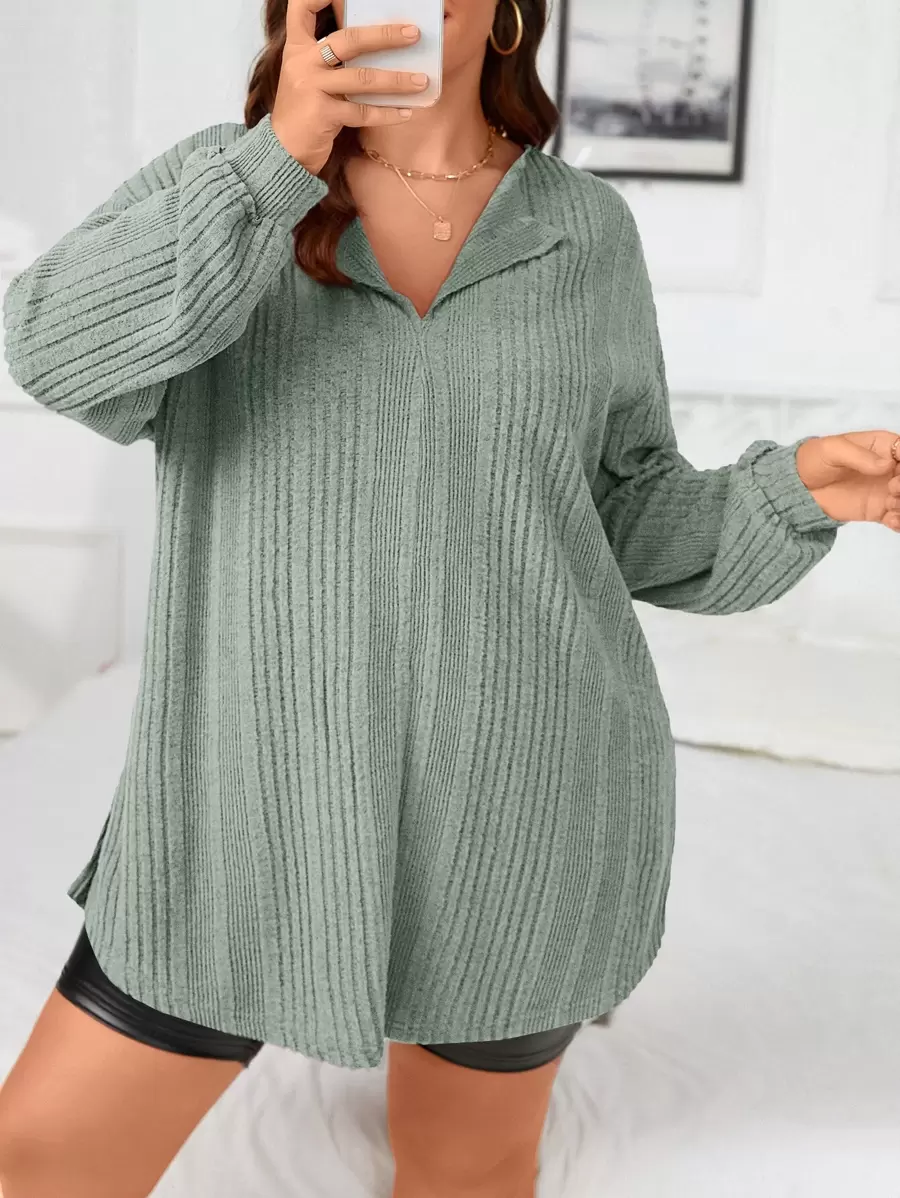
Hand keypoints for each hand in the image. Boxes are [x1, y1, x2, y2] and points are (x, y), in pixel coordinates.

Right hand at [271, 0, 428, 175]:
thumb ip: (330, 60)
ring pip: (362, 78)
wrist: (283, 151)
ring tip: (421, 80)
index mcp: (298, 48)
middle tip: (413, 34)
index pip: (302, 9)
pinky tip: (406, 112)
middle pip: (349, 39)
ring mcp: (312, 87)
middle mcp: (303, 62)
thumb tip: (375, 47)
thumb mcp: (309, 77)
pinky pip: (362, 111)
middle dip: (385, 36)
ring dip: (396, 80)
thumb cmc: (305, 112)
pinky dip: (387, 113)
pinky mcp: (322, 114)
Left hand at [795, 431, 899, 530]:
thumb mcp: (833, 450)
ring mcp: (885, 490)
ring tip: (890, 507)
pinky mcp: (878, 510)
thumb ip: (860, 456)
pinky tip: (892, 522)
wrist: (797, 487)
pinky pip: (897, 517)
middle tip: (892, 489)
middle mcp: (889, 468)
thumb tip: (886, 465)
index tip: (897, 471)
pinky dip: (899, 522)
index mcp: (883, 447)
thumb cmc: (814, 459)